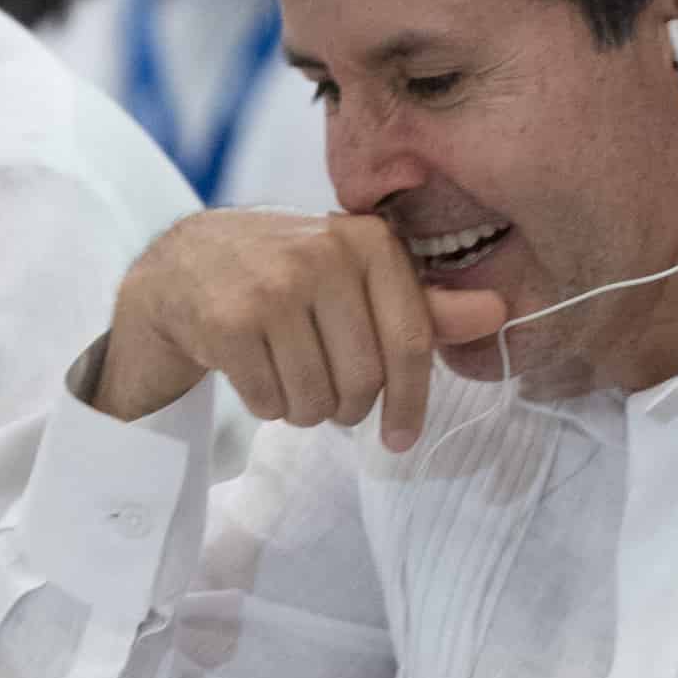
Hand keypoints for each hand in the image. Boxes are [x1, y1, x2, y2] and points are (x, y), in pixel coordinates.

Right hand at [94, 209, 505, 450]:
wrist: (179, 266)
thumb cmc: (283, 276)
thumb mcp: (354, 279)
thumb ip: (424, 303)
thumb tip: (498, 314)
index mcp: (367, 240)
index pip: (411, 340)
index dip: (411, 401)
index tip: (402, 438)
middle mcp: (322, 253)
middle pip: (364, 379)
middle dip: (347, 405)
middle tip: (325, 393)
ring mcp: (271, 285)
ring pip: (317, 398)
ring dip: (304, 409)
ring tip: (286, 376)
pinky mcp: (226, 321)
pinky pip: (271, 403)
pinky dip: (265, 404)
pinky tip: (251, 370)